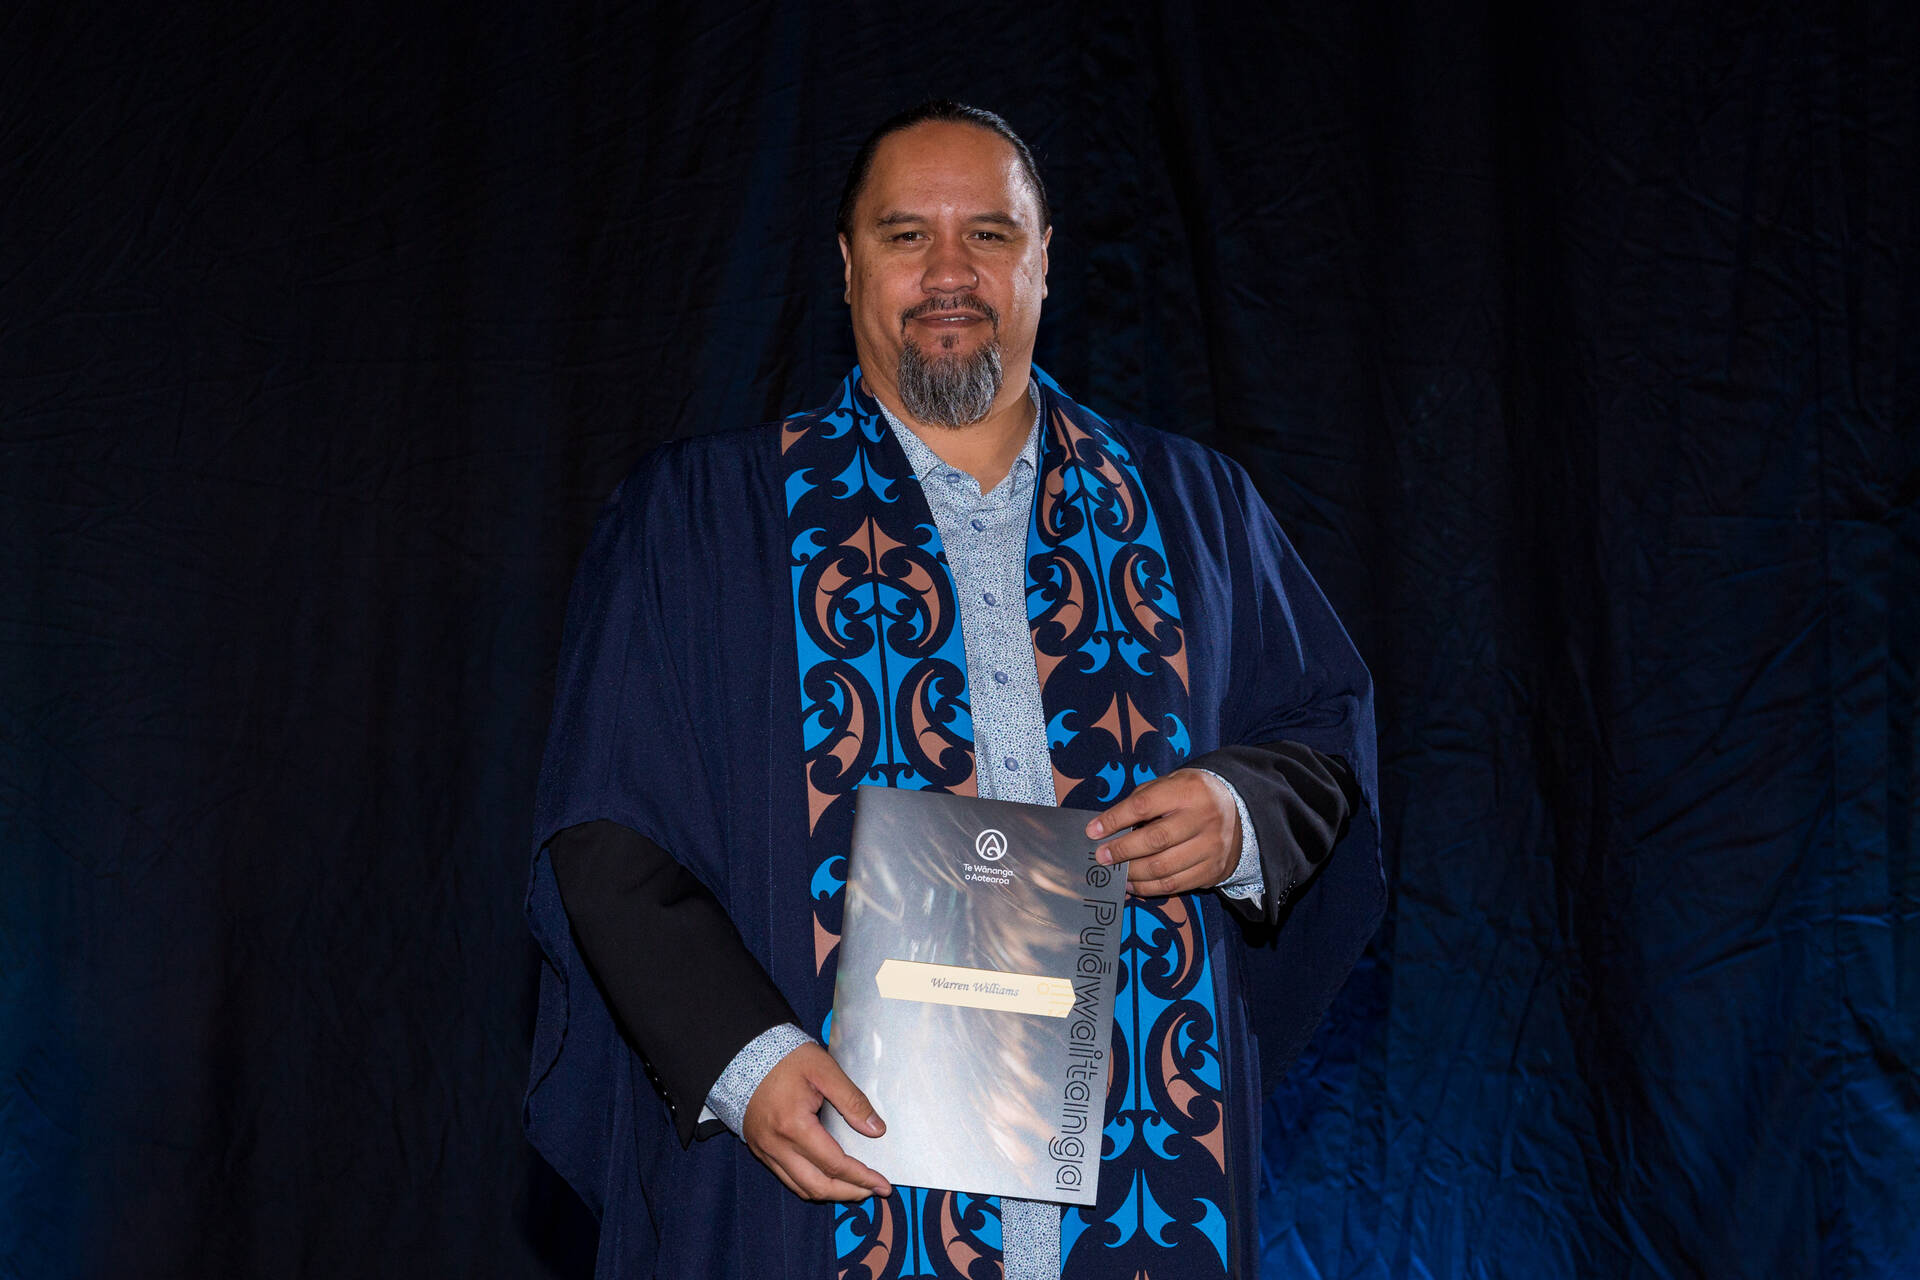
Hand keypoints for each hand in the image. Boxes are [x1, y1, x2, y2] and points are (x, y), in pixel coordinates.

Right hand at [741, 1042, 893, 1202]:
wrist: (743, 1053)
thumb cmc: (785, 1058)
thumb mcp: (824, 1070)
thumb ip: (852, 1101)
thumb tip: (876, 1130)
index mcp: (794, 1126)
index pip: (835, 1164)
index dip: (862, 1177)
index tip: (883, 1184)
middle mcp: (777, 1145)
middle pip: (818, 1186)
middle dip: (849, 1192)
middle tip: (872, 1191)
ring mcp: (765, 1150)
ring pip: (801, 1188)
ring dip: (830, 1193)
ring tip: (854, 1187)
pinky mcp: (760, 1149)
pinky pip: (787, 1178)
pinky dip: (810, 1184)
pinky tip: (826, 1177)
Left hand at [1086, 769, 1240, 896]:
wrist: (1240, 811)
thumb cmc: (1192, 796)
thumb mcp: (1171, 784)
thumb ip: (1143, 799)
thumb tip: (1108, 825)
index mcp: (1188, 791)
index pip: (1144, 805)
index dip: (1115, 820)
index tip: (1093, 831)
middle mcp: (1203, 819)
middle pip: (1155, 840)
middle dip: (1122, 851)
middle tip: (1101, 857)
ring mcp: (1210, 848)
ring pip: (1163, 868)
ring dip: (1132, 874)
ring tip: (1114, 873)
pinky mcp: (1212, 871)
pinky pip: (1174, 885)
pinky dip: (1148, 888)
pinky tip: (1132, 884)